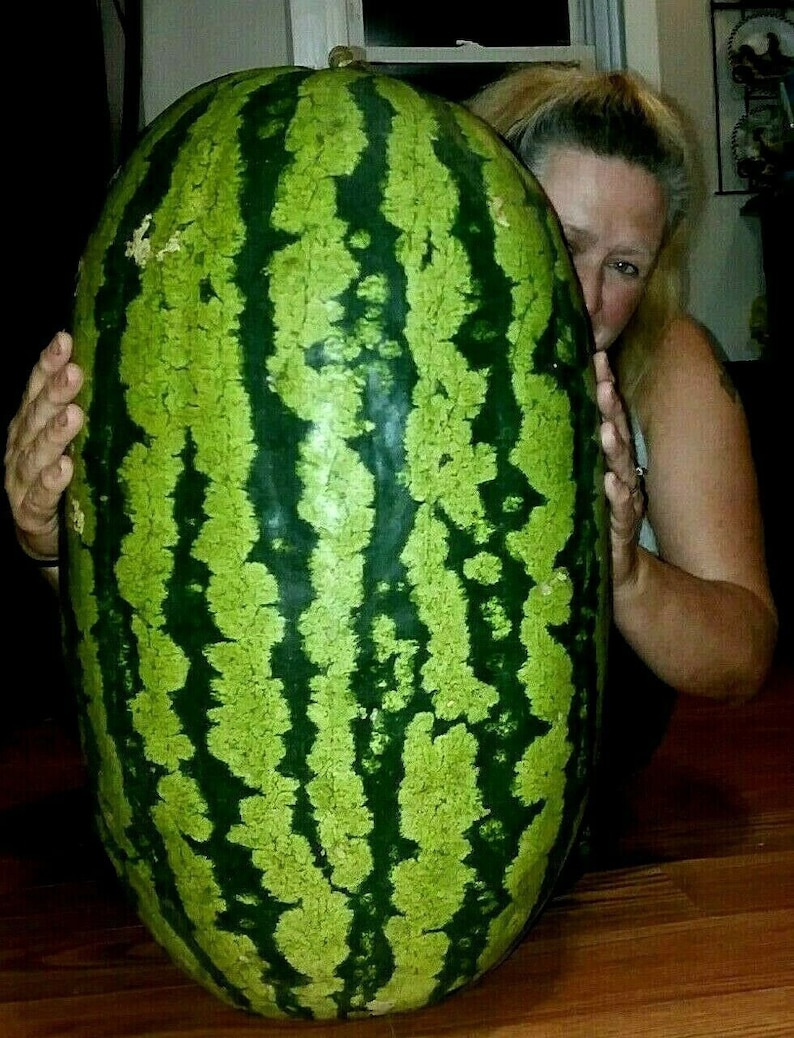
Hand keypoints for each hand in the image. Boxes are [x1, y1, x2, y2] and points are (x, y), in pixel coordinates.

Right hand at [4, 331, 83, 561]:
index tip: (65, 339)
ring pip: (35, 454)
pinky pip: (40, 496)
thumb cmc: (66, 478)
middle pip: (36, 415)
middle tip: (75, 372)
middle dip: (54, 392)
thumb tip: (123, 368)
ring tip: (73, 416)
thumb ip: (82, 411)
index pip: (37, 389)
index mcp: (30, 424)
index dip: (48, 364)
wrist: (44, 534)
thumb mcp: (73, 441)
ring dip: (54, 434)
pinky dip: (51, 482)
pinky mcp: (29, 512)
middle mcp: (21, 447)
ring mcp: (21, 480)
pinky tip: (64, 469)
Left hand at [593, 350, 645, 589]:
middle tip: (601, 378)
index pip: (606, 416)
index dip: (603, 387)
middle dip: (610, 405)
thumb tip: (541, 416)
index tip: (594, 357)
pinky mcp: (622, 529)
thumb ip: (570, 453)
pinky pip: (622, 510)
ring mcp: (623, 499)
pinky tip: (612, 483)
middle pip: (616, 432)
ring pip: (620, 466)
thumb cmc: (592, 521)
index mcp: (607, 459)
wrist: (620, 571)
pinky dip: (618, 495)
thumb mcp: (577, 483)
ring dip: (614, 444)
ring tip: (606, 425)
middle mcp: (619, 473)